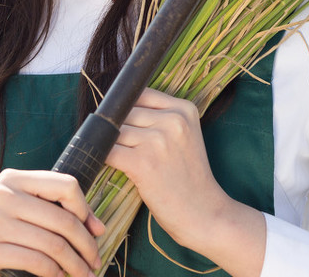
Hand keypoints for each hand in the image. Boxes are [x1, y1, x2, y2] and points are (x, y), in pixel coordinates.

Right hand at [0, 168, 105, 276]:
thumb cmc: (3, 232)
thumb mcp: (27, 212)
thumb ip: (59, 212)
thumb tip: (99, 228)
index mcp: (13, 179)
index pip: (65, 185)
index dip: (85, 209)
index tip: (93, 231)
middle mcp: (1, 195)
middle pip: (63, 219)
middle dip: (86, 246)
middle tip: (95, 263)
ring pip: (53, 244)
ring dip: (75, 265)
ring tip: (83, 274)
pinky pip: (36, 262)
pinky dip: (55, 273)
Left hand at [104, 89, 264, 276]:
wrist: (205, 213)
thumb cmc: (188, 177)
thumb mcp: (184, 136)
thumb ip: (158, 117)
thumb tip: (114, 106)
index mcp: (184, 108)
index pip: (138, 94)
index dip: (127, 110)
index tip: (130, 127)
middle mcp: (172, 120)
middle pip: (124, 113)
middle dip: (118, 130)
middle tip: (128, 150)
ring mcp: (158, 141)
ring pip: (113, 132)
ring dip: (110, 146)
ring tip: (126, 161)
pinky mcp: (143, 163)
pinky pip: (108, 152)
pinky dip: (104, 159)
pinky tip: (115, 168)